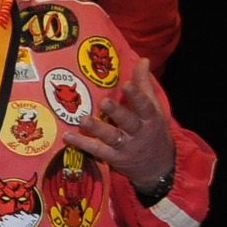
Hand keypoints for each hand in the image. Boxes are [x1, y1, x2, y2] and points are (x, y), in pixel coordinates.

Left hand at [61, 59, 175, 192]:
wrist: (158, 166)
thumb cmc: (153, 130)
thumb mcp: (153, 108)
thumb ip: (144, 85)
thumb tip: (143, 60)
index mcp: (150, 118)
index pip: (145, 106)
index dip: (136, 96)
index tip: (126, 84)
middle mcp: (138, 133)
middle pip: (128, 122)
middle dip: (116, 112)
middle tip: (103, 101)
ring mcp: (125, 147)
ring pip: (111, 137)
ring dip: (96, 128)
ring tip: (83, 119)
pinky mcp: (114, 158)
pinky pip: (97, 150)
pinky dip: (82, 144)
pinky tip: (67, 137)